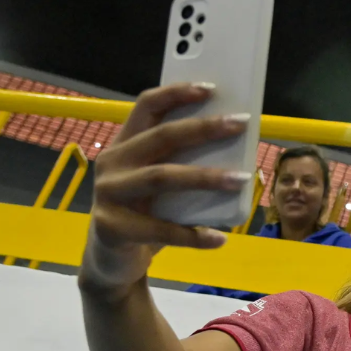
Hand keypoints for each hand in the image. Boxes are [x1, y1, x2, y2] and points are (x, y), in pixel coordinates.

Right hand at [79, 82, 251, 297]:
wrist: (110, 262)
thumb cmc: (144, 214)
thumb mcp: (159, 185)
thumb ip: (180, 164)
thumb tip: (234, 146)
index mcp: (125, 145)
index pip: (147, 106)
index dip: (177, 93)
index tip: (212, 88)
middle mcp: (113, 163)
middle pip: (161, 137)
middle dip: (204, 128)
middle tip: (241, 124)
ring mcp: (109, 194)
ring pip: (162, 177)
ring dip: (206, 177)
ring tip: (241, 180)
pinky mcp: (113, 227)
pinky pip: (161, 230)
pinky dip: (194, 235)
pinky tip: (219, 238)